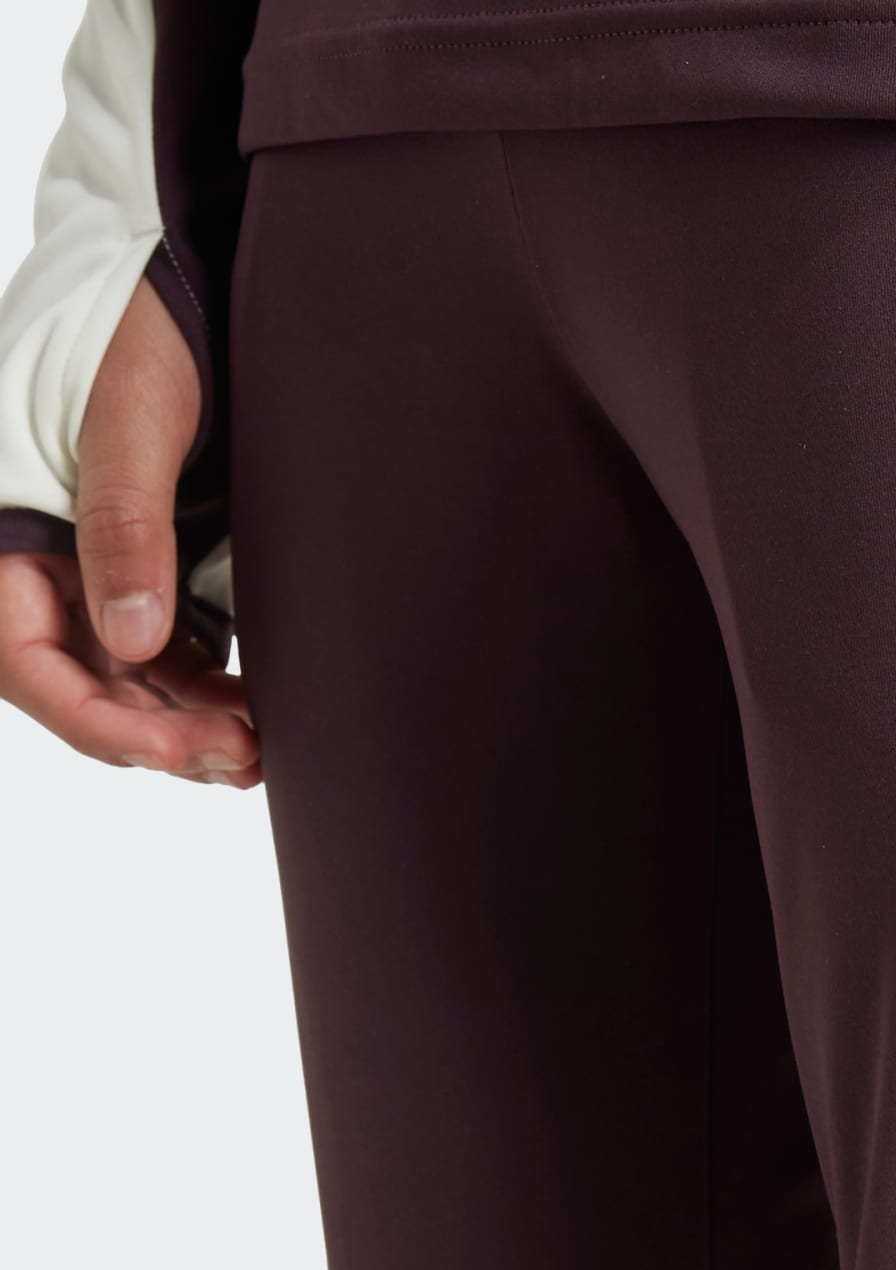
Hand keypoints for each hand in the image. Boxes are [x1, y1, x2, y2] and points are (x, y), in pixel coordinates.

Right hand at [0, 277, 259, 785]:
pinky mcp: (143, 561)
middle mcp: (36, 560)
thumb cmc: (138, 324)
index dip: (102, 723)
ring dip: (185, 721)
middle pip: (82, 686)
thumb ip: (127, 527)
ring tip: (258, 751)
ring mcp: (87, 565)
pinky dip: (203, 688)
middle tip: (244, 758)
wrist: (177, 271)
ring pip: (126, 677)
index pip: (29, 665)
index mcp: (1, 532)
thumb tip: (136, 643)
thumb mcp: (131, 421)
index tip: (180, 749)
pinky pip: (163, 649)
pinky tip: (255, 711)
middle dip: (157, 734)